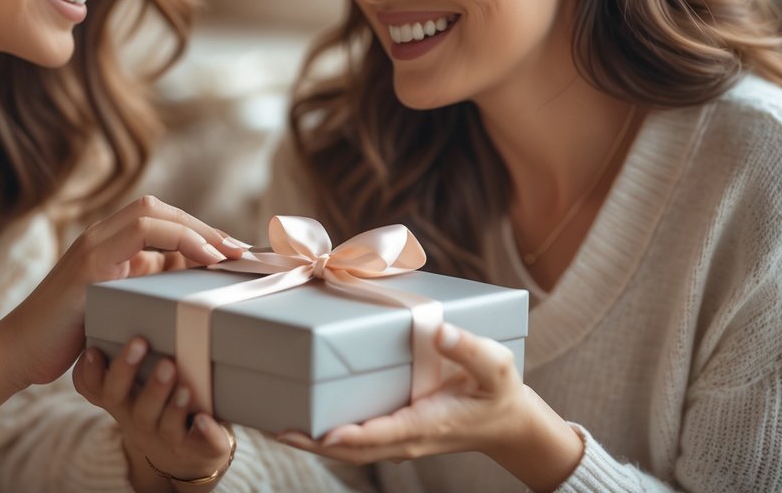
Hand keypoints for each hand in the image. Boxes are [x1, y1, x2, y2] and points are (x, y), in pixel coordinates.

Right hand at [0, 196, 243, 389]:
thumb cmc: (70, 336)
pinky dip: (176, 240)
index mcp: (108, 244)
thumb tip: (192, 281)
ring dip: (195, 229)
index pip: (161, 219)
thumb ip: (146, 288)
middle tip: (240, 250)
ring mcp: (92, 245)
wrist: (20, 353)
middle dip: (204, 226)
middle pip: (159, 209)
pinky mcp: (89, 263)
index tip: (234, 253)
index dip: (200, 230)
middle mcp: (100, 236)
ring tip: (227, 253)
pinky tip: (201, 260)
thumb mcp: (118, 307)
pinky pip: (140, 233)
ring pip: (151, 213)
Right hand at [73, 337, 234, 491]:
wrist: (183, 456)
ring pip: (161, 421)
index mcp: (122, 400)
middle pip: (121, 398)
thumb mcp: (140, 385)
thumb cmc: (160, 404)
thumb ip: (136, 354)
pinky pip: (199, 442)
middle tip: (140, 342)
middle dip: (126, 370)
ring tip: (180, 382)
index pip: (94, 387)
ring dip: (167, 399)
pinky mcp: (195, 446)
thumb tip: (138, 298)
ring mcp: (164, 435)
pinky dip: (204, 432)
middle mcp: (137, 418)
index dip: (90, 371)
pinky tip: (205, 419)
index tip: (93, 350)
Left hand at [278, 323, 582, 490]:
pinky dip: (329, 435)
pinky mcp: (396, 432)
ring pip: (350, 449)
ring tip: (275, 423)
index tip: (319, 433)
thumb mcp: (494, 366)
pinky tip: (307, 418)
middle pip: (352, 450)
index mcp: (425, 423)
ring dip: (314, 440)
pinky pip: (358, 440)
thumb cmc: (499, 391)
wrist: (508, 422)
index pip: (378, 435)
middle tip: (273, 428)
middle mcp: (406, 437)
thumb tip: (440, 331)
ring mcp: (399, 439)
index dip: (349, 436)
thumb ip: (469, 349)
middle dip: (312, 443)